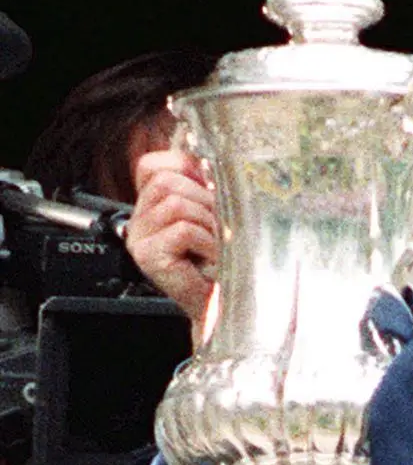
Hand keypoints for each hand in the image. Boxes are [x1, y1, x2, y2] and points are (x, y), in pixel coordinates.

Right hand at [126, 150, 219, 326]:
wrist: (221, 303)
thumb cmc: (220, 261)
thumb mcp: (211, 214)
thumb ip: (202, 186)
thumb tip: (207, 161)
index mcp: (150, 206)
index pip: (152, 166)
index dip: (184, 168)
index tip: (209, 188)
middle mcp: (139, 221)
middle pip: (166, 182)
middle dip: (203, 199)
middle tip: (219, 226)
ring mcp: (140, 239)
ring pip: (175, 203)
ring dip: (207, 222)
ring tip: (216, 243)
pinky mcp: (148, 257)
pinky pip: (182, 230)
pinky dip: (206, 240)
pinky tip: (212, 256)